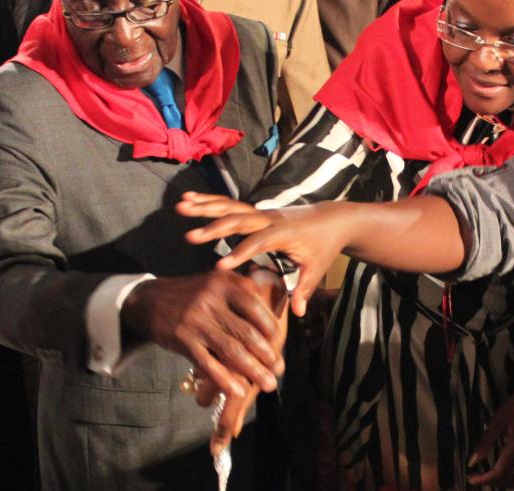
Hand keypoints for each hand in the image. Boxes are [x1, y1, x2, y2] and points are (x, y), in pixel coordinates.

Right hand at [121, 269, 284, 409]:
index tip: (280, 344)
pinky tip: (239, 390)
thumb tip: (274, 316)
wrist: (148, 300)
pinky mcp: (183, 339)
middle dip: (267, 354)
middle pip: (247, 332)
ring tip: (268, 384)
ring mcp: (197, 320)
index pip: (257, 308)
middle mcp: (212, 299)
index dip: (271, 330)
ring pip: (232, 350)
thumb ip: (242, 295)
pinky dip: (226, 379)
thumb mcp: (217, 284)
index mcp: (226, 283)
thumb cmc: (192, 295)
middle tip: (280, 369)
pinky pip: (209, 363)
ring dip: (253, 370)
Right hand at [178, 192, 351, 316]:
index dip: (240, 254)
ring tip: (181, 206)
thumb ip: (304, 289)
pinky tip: (189, 199)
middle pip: (239, 220)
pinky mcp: (255, 210)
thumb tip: (298, 313)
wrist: (332, 219)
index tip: (220, 268)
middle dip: (214, 228)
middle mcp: (270, 219)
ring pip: (230, 207)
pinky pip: (229, 204)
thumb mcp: (316, 268)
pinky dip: (209, 200)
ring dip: (205, 206)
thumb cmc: (323, 246)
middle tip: (190, 238)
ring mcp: (261, 212)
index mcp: (285, 234)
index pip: (260, 243)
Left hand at [467, 371, 513, 488]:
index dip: (483, 480)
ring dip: (501, 482)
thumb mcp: (498, 420)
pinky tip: (504, 472)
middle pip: (507, 480)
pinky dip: (512, 478)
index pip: (498, 474)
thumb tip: (472, 462)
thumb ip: (485, 443)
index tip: (470, 478)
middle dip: (490, 482)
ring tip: (487, 476)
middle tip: (475, 477)